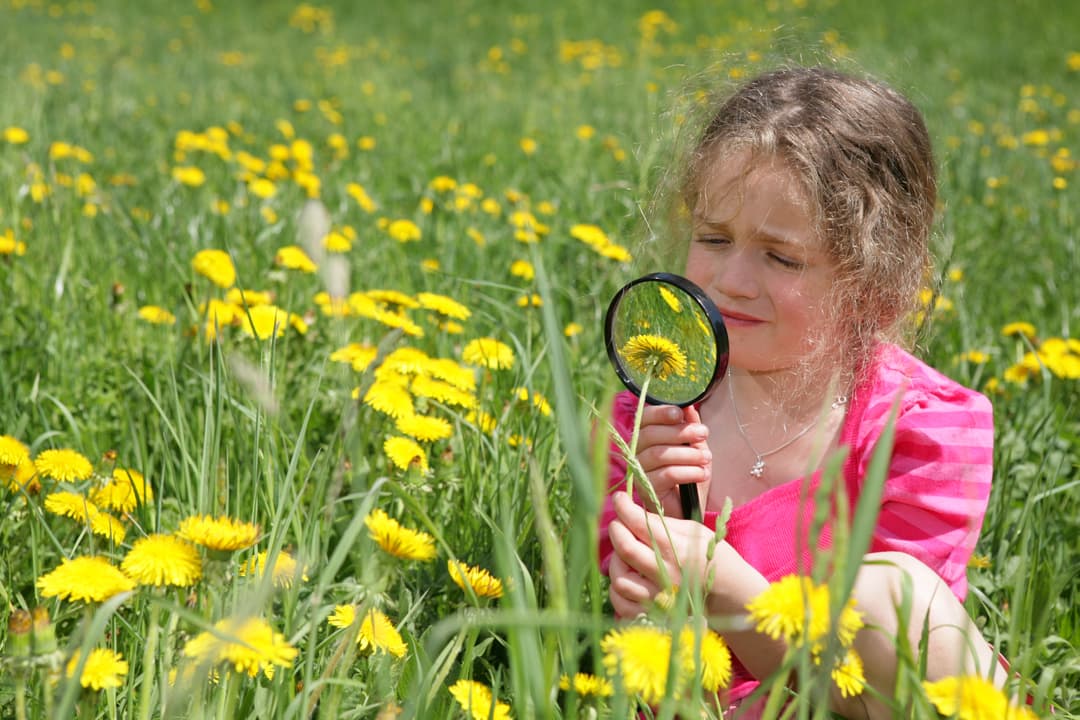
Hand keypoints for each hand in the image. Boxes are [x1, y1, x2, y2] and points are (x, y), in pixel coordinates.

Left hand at [607, 491, 764, 616]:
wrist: (733, 595)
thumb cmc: (716, 558)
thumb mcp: (697, 532)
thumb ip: (666, 524)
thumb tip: (637, 514)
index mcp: (679, 549)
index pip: (640, 523)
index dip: (623, 507)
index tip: (619, 498)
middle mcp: (667, 574)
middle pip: (625, 548)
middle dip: (616, 529)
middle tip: (619, 523)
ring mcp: (660, 598)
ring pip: (619, 579)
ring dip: (616, 562)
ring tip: (625, 555)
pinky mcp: (656, 615)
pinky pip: (623, 604)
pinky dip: (618, 591)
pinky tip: (628, 579)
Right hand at [634, 404, 710, 517]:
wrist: (691, 508)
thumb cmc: (690, 476)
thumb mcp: (695, 447)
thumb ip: (690, 427)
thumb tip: (689, 407)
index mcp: (646, 437)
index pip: (645, 418)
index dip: (660, 413)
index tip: (680, 413)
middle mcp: (636, 452)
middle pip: (650, 434)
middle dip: (680, 432)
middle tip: (704, 433)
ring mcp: (639, 472)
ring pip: (658, 454)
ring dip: (687, 453)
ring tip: (706, 458)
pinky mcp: (646, 490)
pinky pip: (665, 474)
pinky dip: (687, 472)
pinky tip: (702, 473)